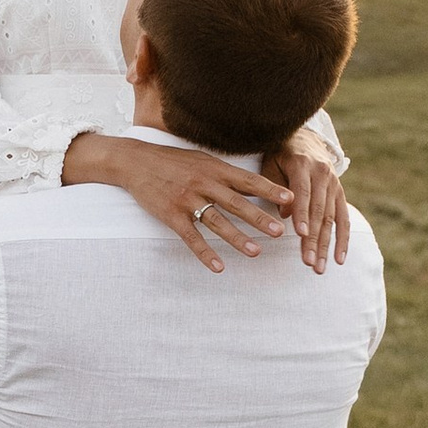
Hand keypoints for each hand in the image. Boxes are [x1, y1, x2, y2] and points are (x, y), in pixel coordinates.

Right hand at [61, 131, 292, 272]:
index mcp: (214, 168)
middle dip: (259, 218)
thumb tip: (254, 184)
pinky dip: (205, 253)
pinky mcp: (171, 215)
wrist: (136, 161)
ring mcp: (187, 199)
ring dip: (237, 238)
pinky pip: (191, 237)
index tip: (290, 199)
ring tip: (255, 252)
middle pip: (236, 203)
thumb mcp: (202, 160)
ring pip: (216, 221)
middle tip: (280, 232)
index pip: (247, 180)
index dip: (269, 190)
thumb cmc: (173, 161)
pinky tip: (218, 267)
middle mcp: (203, 183)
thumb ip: (226, 173)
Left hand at [265, 137, 352, 270]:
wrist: (305, 138)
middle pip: (319, 211)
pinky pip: (344, 219)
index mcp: (303, 165)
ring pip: (332, 219)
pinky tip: (339, 259)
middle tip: (310, 262)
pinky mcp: (340, 193)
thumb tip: (285, 216)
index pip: (303, 193)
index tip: (300, 234)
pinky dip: (342, 240)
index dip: (302, 214)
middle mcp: (323, 174)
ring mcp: (334, 185)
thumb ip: (276, 188)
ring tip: (320, 268)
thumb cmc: (280, 154)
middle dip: (314, 239)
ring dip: (327, 245)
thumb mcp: (271, 164)